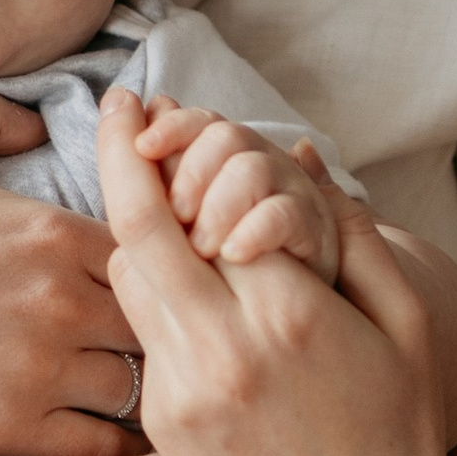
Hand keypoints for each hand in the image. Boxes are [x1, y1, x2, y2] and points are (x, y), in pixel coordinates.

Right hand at [0, 94, 143, 455]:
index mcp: (50, 230)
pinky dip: (112, 448)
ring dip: (141, 391)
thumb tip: (38, 120)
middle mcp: (60, 298)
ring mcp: (38, 367)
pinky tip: (104, 440)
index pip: (154, 252)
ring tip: (134, 399)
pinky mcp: (8, 427)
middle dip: (162, 333)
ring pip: (140, 388)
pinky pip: (99, 450)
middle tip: (150, 347)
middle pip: (162, 322)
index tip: (144, 283)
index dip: (159, 269)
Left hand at [98, 87, 456, 455]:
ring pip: (128, 279)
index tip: (162, 106)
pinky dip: (154, 292)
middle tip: (118, 107)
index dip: (187, 150)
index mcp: (292, 318)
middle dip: (124, 158)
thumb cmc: (402, 430)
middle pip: (142, 230)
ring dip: (135, 227)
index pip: (212, 204)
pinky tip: (176, 270)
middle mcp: (223, 353)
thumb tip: (301, 153)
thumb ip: (355, 232)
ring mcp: (182, 394)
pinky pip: (142, 334)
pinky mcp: (162, 426)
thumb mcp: (410, 323)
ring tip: (146, 181)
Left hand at [133, 101, 344, 272]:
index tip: (142, 145)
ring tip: (201, 247)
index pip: (196, 124)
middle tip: (175, 214)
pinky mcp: (318, 235)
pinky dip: (252, 229)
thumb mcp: (190, 236)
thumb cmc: (233, 283)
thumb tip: (139, 139)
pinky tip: (232, 253)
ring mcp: (293, 197)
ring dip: (216, 205)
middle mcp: (262, 167)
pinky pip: (283, 215)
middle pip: (223, 136)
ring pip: (250, 168)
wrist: (299, 330)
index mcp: (225, 163)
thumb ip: (163, 196)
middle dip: (189, 169)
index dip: (168, 127)